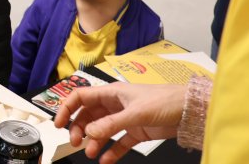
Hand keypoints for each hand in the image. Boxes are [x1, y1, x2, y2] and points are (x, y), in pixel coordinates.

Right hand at [54, 84, 186, 163]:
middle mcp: (115, 104)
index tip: (59, 123)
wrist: (190, 111)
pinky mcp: (136, 131)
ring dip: (94, 141)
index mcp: (111, 92)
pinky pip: (118, 142)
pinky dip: (111, 151)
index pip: (81, 97)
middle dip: (79, 129)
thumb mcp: (135, 113)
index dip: (67, 108)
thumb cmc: (164, 101)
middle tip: (76, 142)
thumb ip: (111, 124)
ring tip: (91, 153)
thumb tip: (90, 133)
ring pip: (101, 130)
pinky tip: (106, 160)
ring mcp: (125, 118)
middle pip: (88, 116)